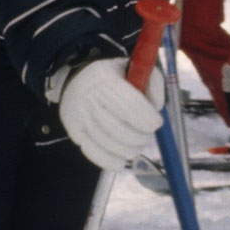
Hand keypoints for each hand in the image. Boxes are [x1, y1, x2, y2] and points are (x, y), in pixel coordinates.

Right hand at [56, 55, 164, 169]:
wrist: (78, 80)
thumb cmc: (114, 77)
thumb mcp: (135, 69)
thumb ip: (152, 83)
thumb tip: (156, 107)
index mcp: (105, 79)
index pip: (129, 105)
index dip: (146, 118)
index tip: (156, 123)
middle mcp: (88, 98)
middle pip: (118, 129)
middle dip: (139, 137)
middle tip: (146, 136)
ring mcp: (79, 117)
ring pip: (108, 143)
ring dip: (129, 150)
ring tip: (136, 145)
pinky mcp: (73, 131)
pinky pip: (93, 152)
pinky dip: (110, 161)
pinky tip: (121, 160)